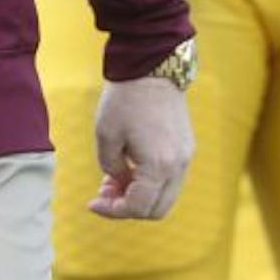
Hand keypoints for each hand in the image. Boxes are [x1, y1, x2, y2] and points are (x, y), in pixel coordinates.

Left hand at [89, 75, 194, 220]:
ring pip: (166, 197)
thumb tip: (119, 183)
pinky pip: (171, 180)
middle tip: (104, 193)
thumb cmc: (125, 100)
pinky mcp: (186, 148)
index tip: (92, 203)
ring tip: (114, 179)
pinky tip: (131, 167)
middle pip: (156, 210)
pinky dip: (151, 183)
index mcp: (158, 165)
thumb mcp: (106, 136)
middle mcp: (178, 166)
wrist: (153, 68)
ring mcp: (186, 158)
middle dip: (128, 208)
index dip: (112, 211)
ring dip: (140, 196)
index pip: (137, 207)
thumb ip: (111, 169)